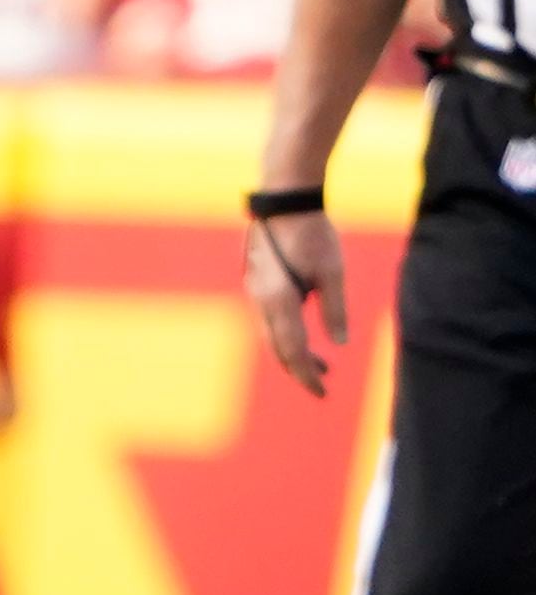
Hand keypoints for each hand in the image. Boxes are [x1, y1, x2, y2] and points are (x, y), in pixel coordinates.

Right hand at [245, 207, 348, 397]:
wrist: (282, 202)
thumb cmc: (312, 234)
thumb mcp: (332, 272)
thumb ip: (335, 309)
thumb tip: (340, 343)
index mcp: (280, 300)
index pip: (293, 350)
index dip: (307, 374)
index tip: (322, 392)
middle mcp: (261, 301)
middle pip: (277, 348)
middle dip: (300, 369)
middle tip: (324, 384)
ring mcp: (254, 292)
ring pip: (271, 335)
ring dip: (293, 352)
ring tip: (322, 362)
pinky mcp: (256, 284)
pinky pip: (268, 321)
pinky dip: (285, 335)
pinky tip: (303, 333)